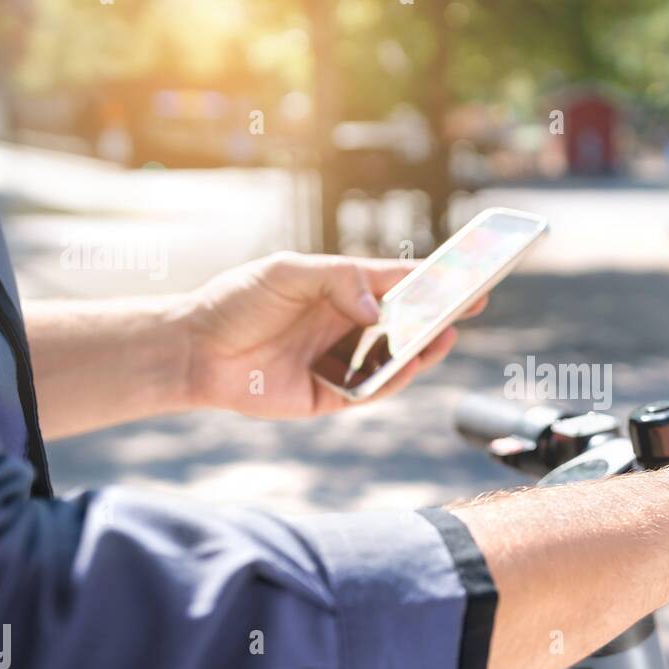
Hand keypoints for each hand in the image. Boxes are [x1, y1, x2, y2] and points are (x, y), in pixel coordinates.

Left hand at [180, 252, 485, 417]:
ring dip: (424, 348)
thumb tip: (379, 310)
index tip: (469, 274)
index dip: (433, 279)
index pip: (397, 283)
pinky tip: (411, 362)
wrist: (195, 350)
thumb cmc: (237, 301)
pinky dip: (395, 379)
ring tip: (447, 333)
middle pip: (406, 322)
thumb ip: (338, 281)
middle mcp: (347, 326)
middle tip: (473, 303)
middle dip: (440, 314)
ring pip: (396, 358)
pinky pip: (373, 390)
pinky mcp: (331, 396)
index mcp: (341, 291)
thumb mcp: (287, 272)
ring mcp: (342, 361)